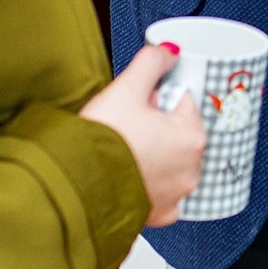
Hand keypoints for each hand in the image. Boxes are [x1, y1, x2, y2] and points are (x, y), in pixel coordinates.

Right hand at [80, 44, 207, 227]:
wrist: (75, 186)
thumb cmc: (101, 142)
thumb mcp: (126, 88)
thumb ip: (152, 63)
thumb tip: (168, 53)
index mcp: (192, 136)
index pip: (182, 101)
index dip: (156, 98)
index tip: (138, 105)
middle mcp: (192, 169)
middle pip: (177, 133)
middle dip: (156, 127)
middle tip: (127, 128)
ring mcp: (176, 195)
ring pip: (169, 162)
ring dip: (152, 155)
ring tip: (123, 151)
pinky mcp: (158, 215)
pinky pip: (159, 191)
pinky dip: (146, 182)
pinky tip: (126, 174)